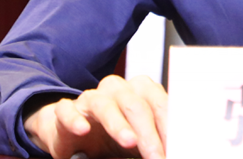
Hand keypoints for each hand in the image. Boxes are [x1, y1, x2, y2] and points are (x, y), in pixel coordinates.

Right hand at [24, 75, 168, 158]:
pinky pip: (68, 111)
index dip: (169, 125)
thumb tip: (167, 154)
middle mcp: (117, 90)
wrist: (73, 132)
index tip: (177, 146)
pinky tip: (83, 130)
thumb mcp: (138, 140)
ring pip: (105, 105)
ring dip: (118, 124)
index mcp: (139, 91)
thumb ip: (152, 143)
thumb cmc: (112, 136)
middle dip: (148, 133)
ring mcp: (90, 98)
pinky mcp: (65, 111)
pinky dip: (75, 120)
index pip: (158, 102)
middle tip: (156, 156)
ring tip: (129, 142)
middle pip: (135, 105)